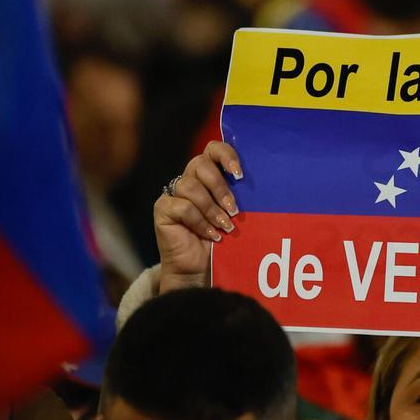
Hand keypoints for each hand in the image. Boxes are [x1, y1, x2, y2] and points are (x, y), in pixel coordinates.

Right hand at [154, 141, 242, 292]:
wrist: (198, 270)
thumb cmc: (220, 241)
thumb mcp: (232, 214)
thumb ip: (237, 196)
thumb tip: (257, 184)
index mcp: (207, 176)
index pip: (212, 150)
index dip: (226, 154)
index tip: (239, 174)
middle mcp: (188, 180)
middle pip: (200, 163)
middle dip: (220, 186)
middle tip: (234, 210)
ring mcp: (172, 194)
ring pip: (191, 186)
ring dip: (212, 209)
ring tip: (225, 226)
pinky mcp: (162, 209)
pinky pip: (183, 207)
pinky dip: (200, 222)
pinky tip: (211, 235)